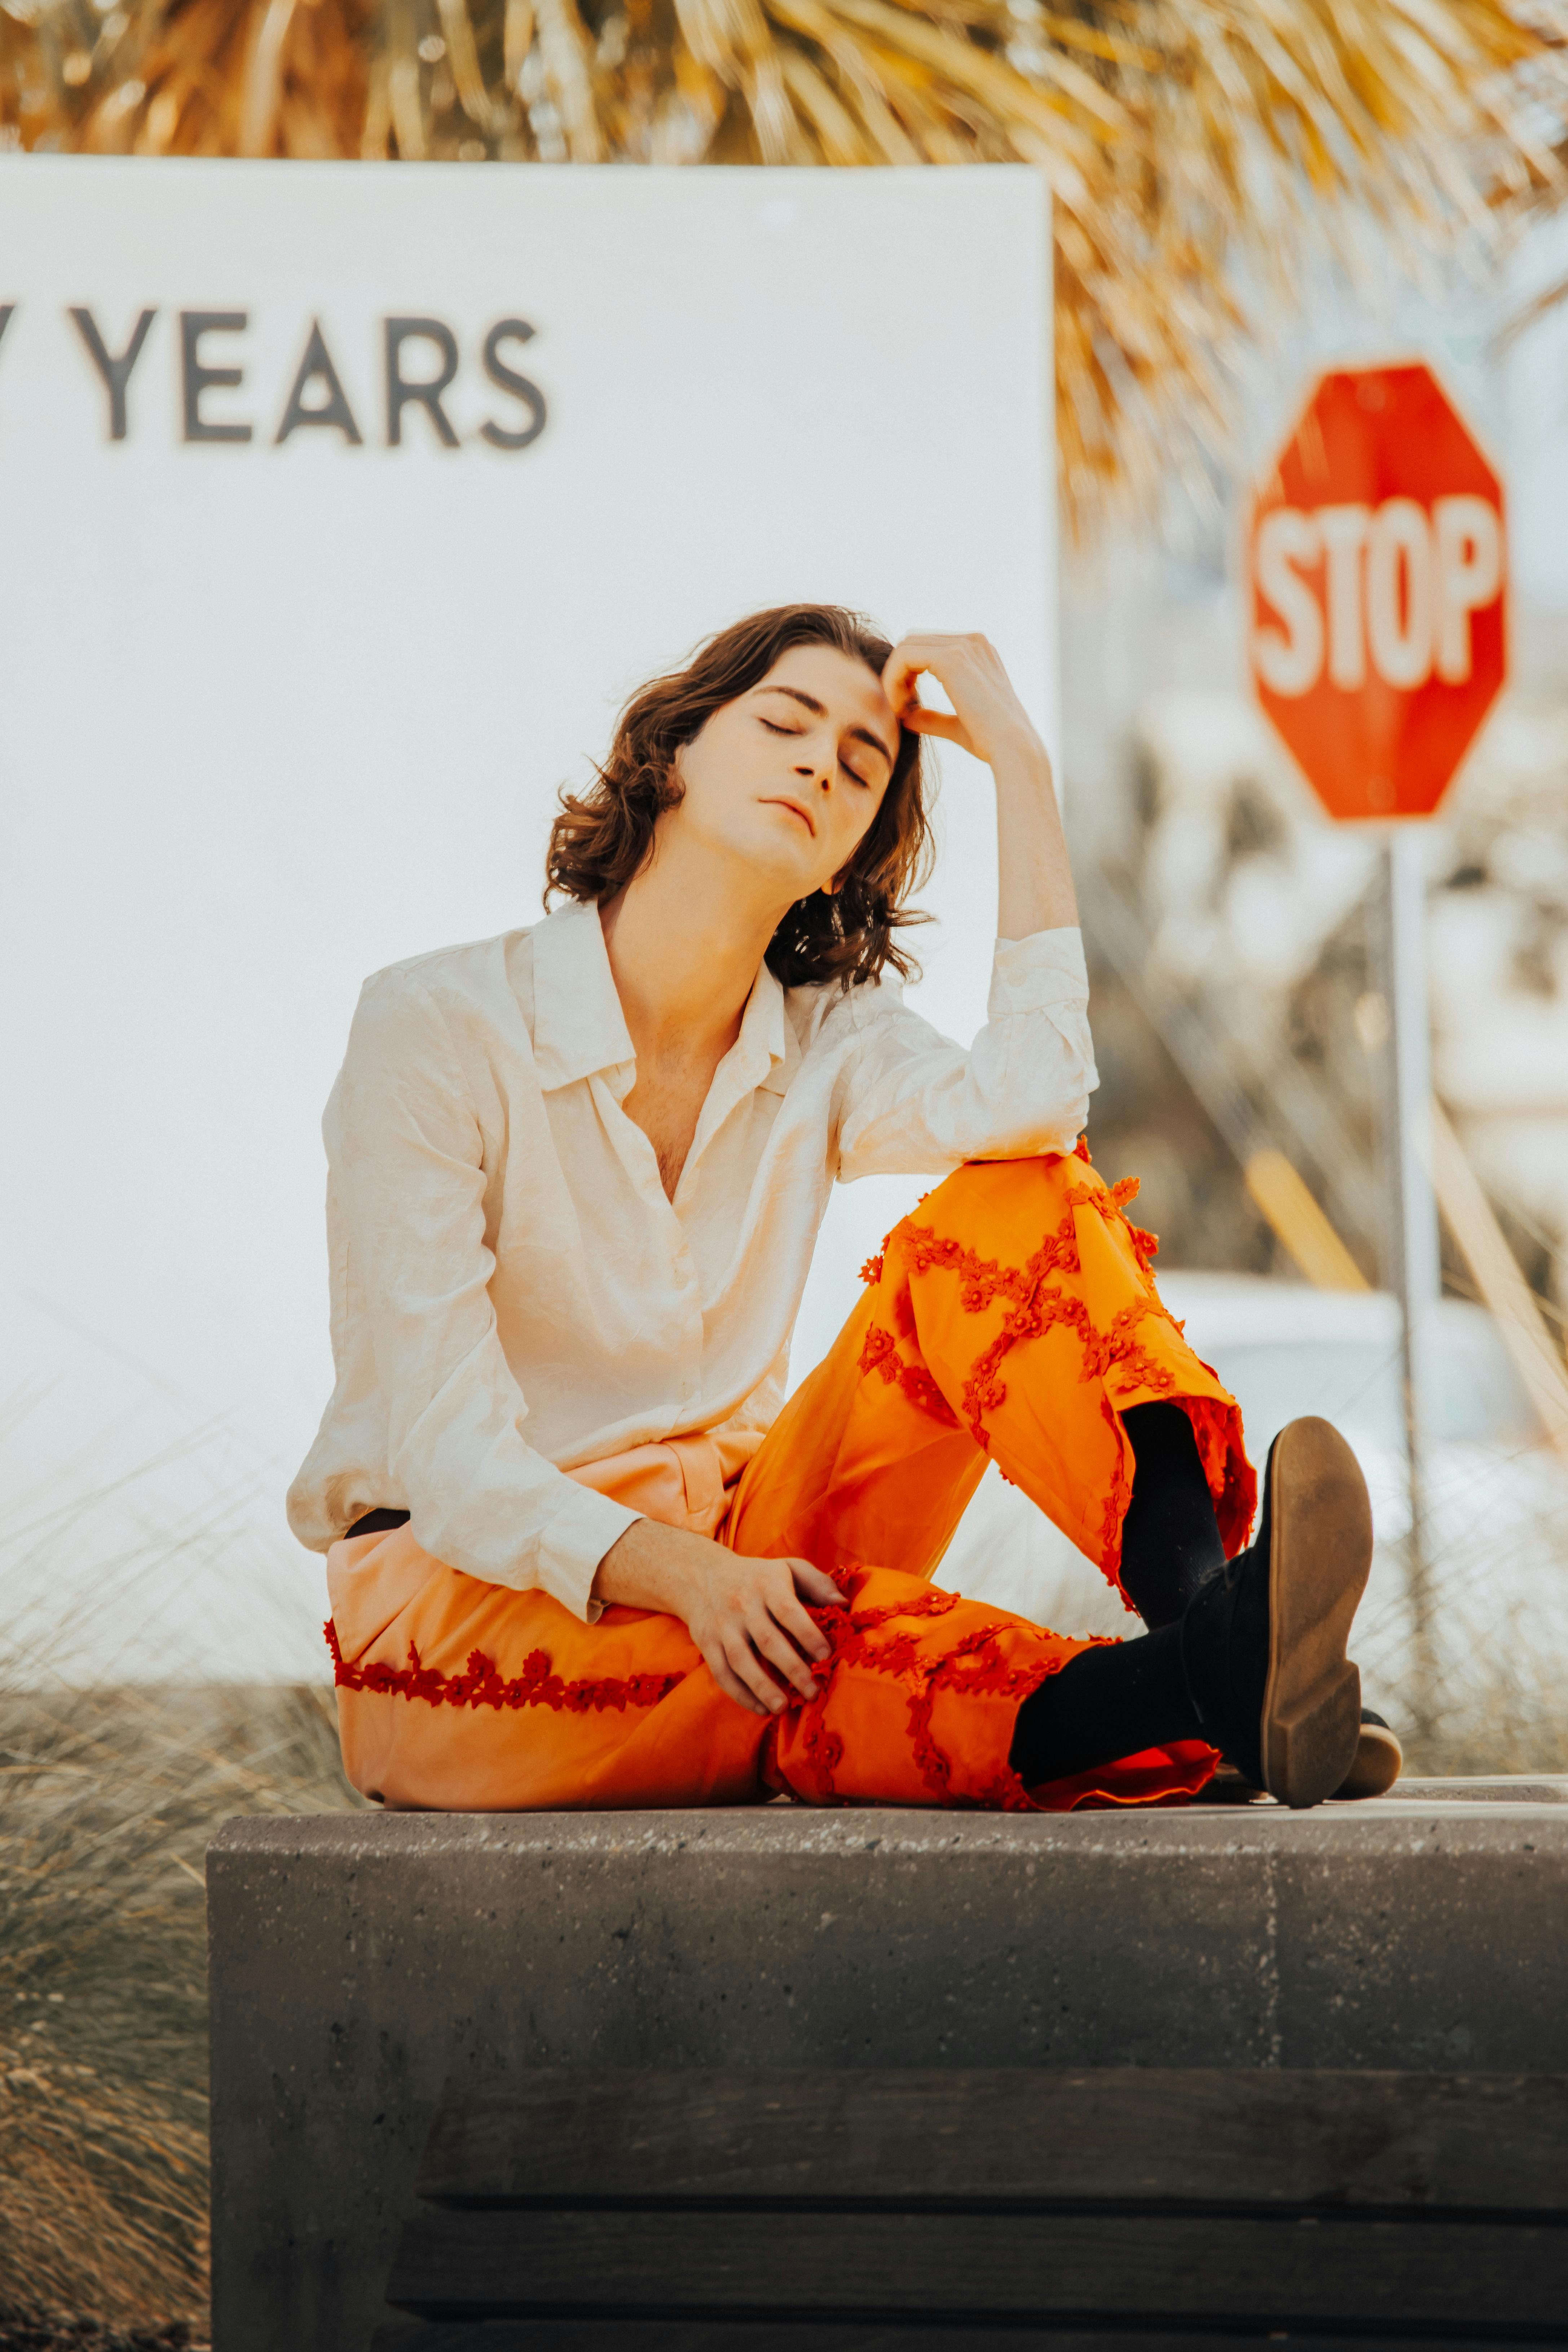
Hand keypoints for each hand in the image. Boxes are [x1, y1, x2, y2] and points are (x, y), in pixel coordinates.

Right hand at [592, 1517, 842, 1715]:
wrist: (701, 1575)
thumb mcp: (787, 1568)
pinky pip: (721, 1672)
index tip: (826, 1656)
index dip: (807, 1634)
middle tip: (814, 1692)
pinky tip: (760, 1708)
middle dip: (792, 1669)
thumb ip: (817, 1583)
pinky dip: (740, 1693)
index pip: (788, 1611)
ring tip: (783, 1708)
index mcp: (766, 1584)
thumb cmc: (757, 1576)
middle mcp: (742, 1605)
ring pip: (741, 1660)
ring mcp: (722, 1625)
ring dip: (762, 1687)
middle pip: (767, 1640)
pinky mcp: (707, 1643)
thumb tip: (845, 1604)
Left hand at [882, 633, 1045, 772]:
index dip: (908, 674)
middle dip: (898, 673)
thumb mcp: (957, 725)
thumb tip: (907, 717)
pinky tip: (900, 707)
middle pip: (914, 642)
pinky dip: (892, 680)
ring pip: (906, 647)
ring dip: (893, 678)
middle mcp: (972, 641)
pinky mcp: (951, 658)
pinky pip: (904, 656)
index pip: (927, 647)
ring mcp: (963, 645)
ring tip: (900, 709)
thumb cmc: (991, 742)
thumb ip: (933, 717)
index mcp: (978, 652)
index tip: (906, 707)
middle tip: (900, 707)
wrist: (1012, 749)